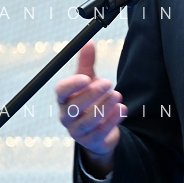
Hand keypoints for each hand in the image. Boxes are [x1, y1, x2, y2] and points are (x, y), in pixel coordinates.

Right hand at [55, 41, 124, 177]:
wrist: (99, 130)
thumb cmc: (90, 101)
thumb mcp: (89, 81)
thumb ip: (87, 63)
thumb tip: (88, 41)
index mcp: (64, 99)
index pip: (61, 92)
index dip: (72, 85)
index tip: (86, 78)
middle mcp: (66, 116)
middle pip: (74, 107)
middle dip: (92, 94)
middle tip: (110, 83)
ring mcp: (77, 131)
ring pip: (88, 121)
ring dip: (104, 107)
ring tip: (118, 95)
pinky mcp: (91, 141)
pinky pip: (99, 133)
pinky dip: (112, 121)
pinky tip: (122, 110)